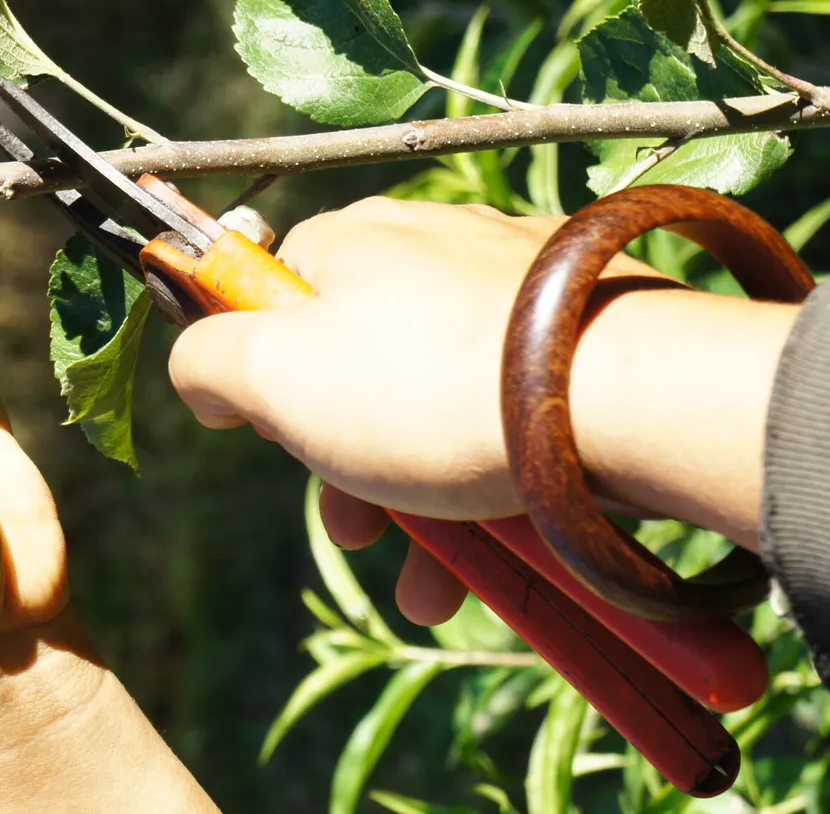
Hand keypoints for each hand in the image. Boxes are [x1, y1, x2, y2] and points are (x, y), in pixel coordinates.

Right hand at [167, 197, 798, 623]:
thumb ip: (206, 363)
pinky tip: (499, 558)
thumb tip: (201, 372)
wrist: (628, 400)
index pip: (274, 291)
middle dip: (345, 464)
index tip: (278, 439)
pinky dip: (492, 487)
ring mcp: (517, 289)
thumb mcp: (273, 376)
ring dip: (419, 503)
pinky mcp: (587, 337)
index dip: (261, 373)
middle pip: (358, 361)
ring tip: (434, 589)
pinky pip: (513, 414)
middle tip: (355, 535)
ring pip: (438, 403)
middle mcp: (434, 244)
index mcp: (352, 240)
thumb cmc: (429, 388)